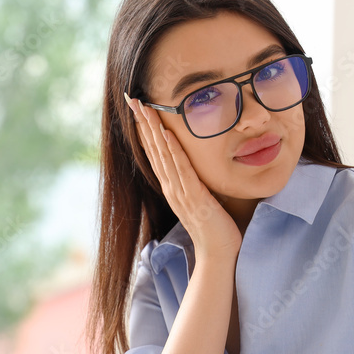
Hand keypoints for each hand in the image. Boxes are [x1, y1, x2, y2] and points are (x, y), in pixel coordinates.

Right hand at [126, 94, 241, 260]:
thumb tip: (200, 164)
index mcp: (173, 186)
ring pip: (163, 156)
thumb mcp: (204, 198)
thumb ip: (197, 181)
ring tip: (145, 109)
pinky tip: (167, 135)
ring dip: (154, 131)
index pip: (155, 152)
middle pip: (153, 149)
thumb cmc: (217, 226)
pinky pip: (181, 170)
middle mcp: (172, 188)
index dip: (146, 129)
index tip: (139, 109)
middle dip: (144, 123)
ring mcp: (180, 193)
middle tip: (133, 99)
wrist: (219, 254)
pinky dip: (173, 152)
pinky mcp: (194, 198)